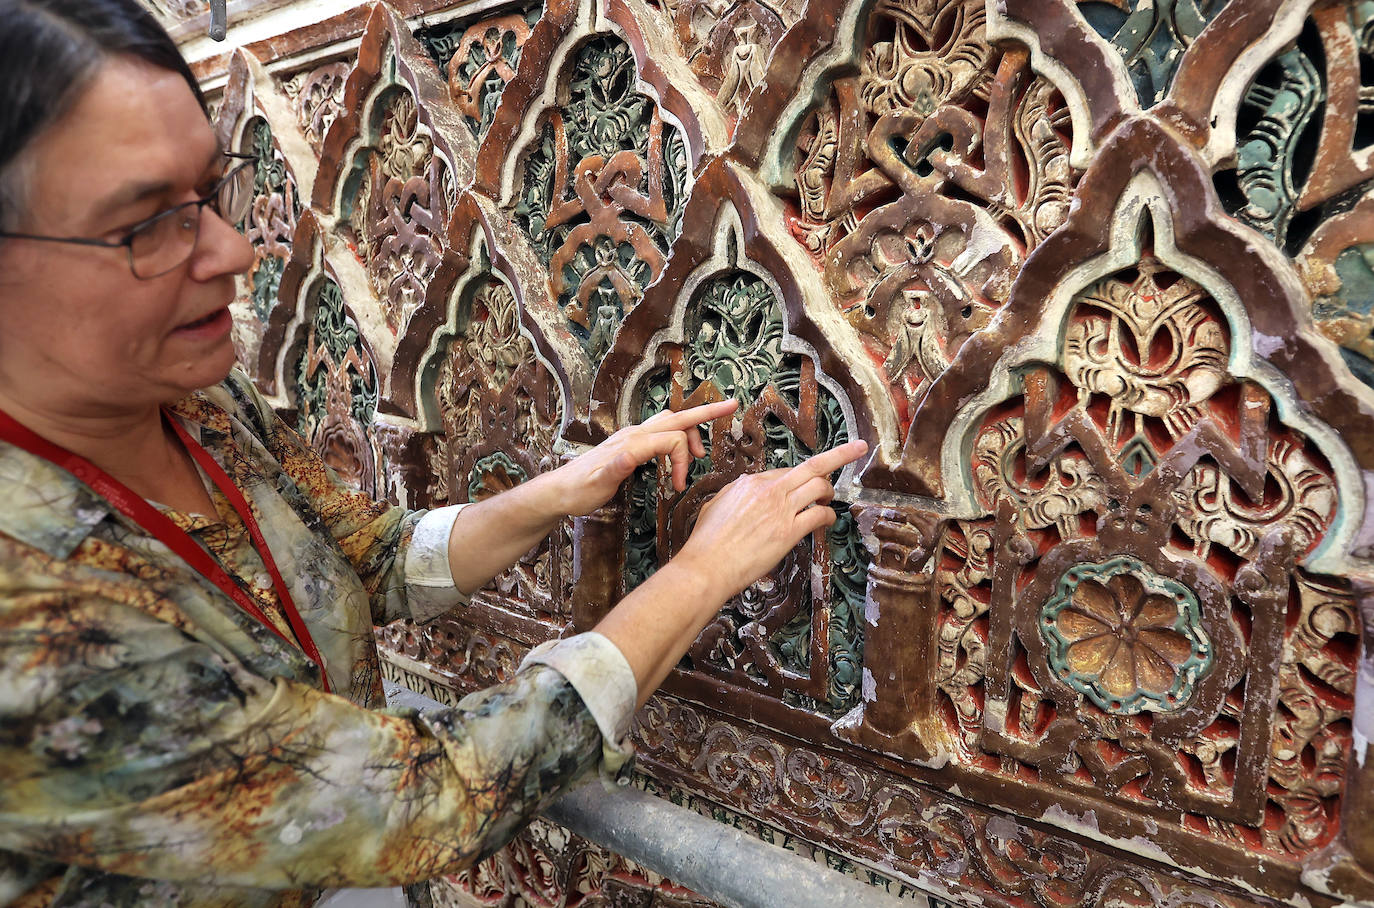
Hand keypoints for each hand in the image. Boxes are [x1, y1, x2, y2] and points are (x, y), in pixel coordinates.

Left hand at [547, 399, 739, 516]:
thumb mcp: (597, 484)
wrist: (560, 490)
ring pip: (669, 422)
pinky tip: (677, 450)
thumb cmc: (579, 490)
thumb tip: (631, 455)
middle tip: (732, 405)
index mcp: (631, 443)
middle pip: (676, 417)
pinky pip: (660, 431)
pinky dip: (677, 436)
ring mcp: (632, 436)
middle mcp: (634, 434)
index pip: (671, 439)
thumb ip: (615, 468)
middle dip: (706, 411)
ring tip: (700, 454)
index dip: (683, 460)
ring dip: (690, 431)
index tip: (680, 487)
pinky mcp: (630, 444)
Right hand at [673, 439, 868, 599]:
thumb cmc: (707, 542)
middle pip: (812, 466)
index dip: (800, 476)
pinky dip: (829, 515)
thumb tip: (746, 489)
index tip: (808, 478)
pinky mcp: (789, 532)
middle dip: (841, 454)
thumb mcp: (716, 504)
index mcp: (750, 483)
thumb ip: (735, 493)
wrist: (707, 565)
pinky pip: (819, 515)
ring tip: (829, 499)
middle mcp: (769, 491)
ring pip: (820, 486)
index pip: (785, 471)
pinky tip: (827, 520)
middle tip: (859, 448)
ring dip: (830, 491)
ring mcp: (781, 510)